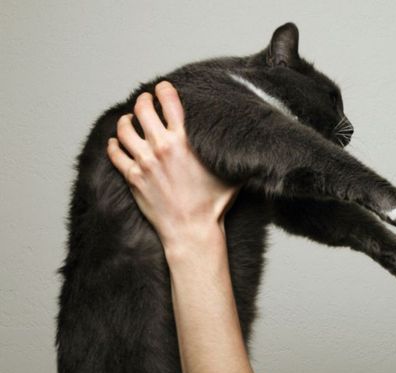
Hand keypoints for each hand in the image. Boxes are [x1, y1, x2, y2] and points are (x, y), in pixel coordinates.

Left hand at [107, 81, 240, 251]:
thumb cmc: (213, 205)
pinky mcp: (132, 177)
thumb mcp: (230, 174)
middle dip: (143, 101)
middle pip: (142, 109)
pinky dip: (113, 144)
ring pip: (124, 129)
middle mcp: (161, 147)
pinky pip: (115, 153)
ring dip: (126, 121)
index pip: (170, 102)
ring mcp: (144, 162)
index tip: (163, 88)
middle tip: (145, 101)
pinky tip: (116, 142)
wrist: (191, 230)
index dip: (165, 90)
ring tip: (129, 120)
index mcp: (184, 142)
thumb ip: (233, 156)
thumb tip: (252, 145)